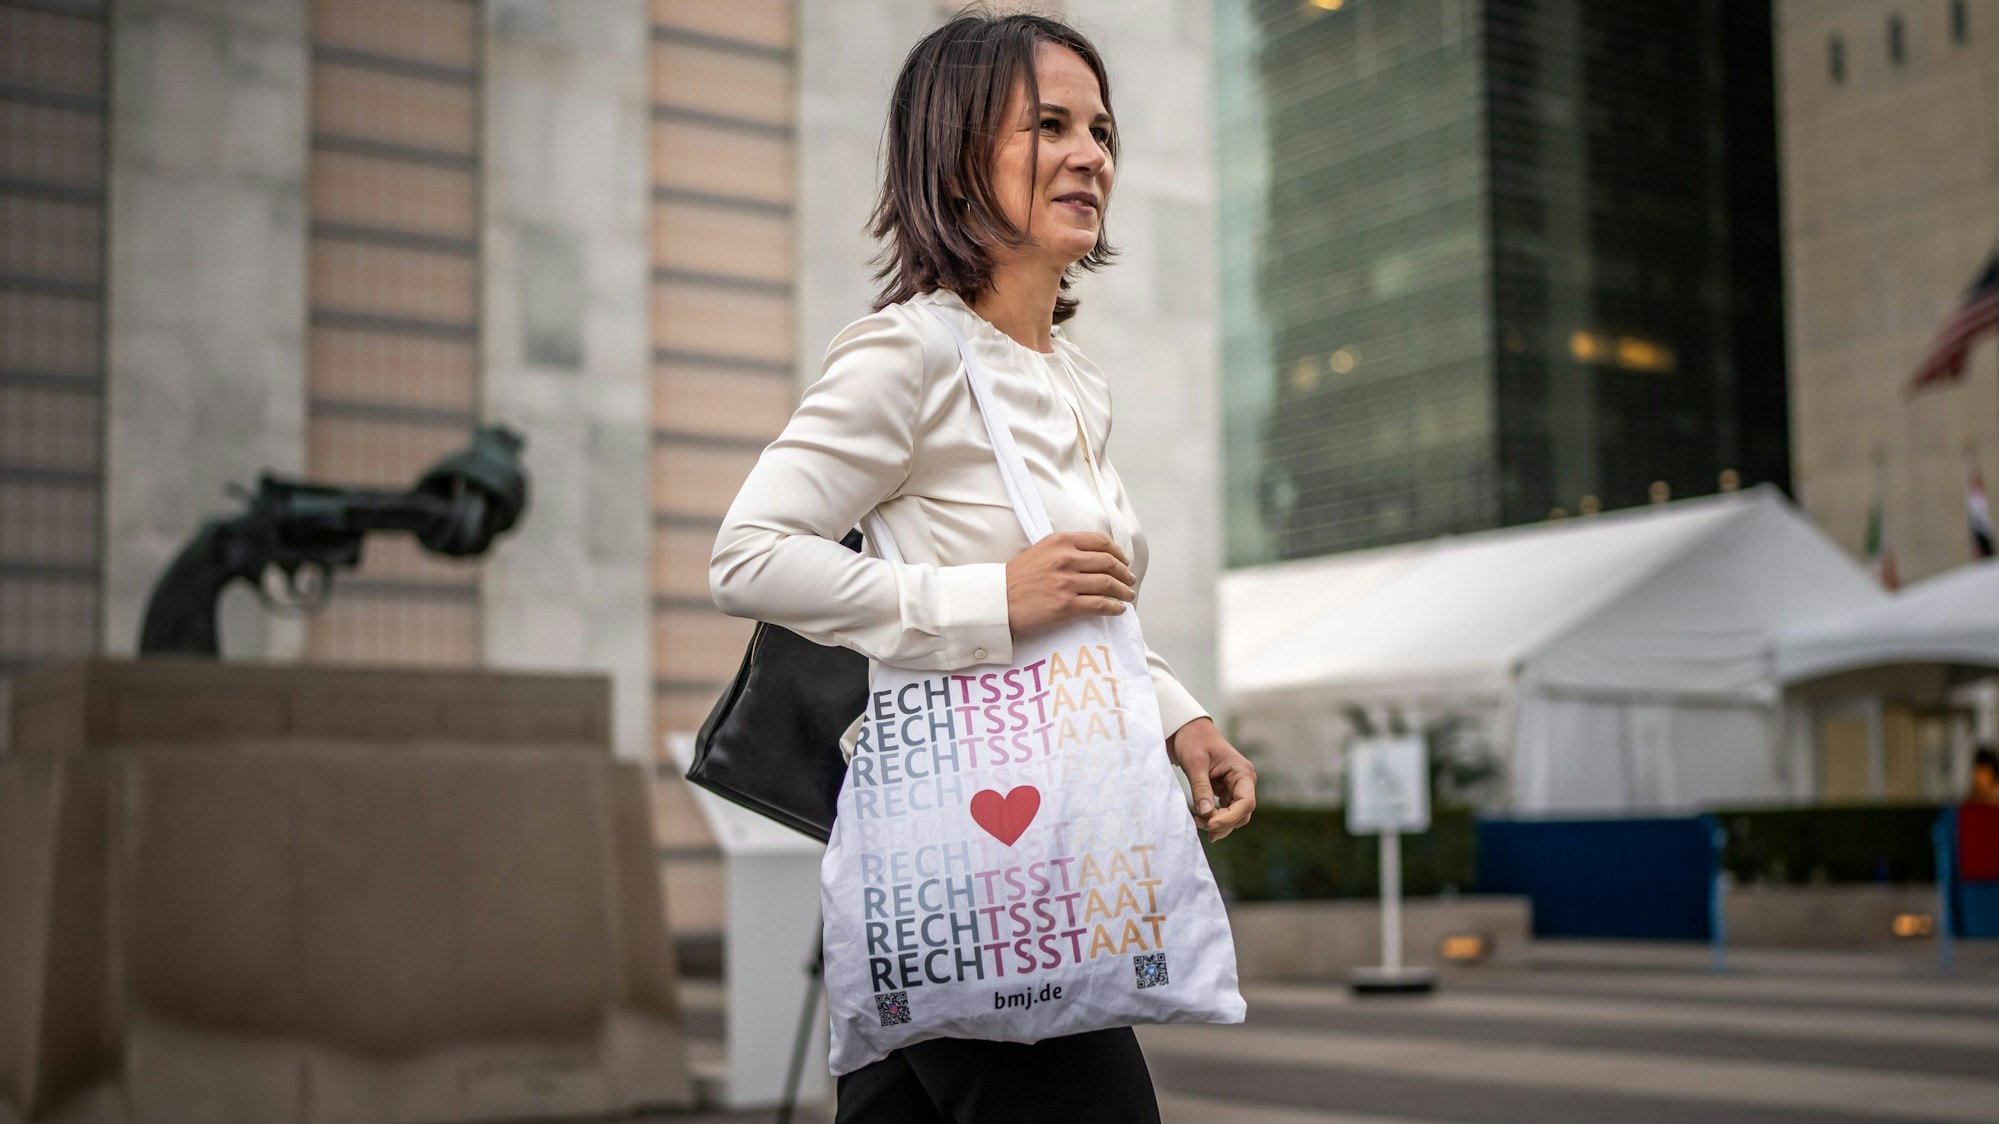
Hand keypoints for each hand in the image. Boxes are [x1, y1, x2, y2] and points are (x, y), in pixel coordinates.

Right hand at [1004, 532, 1135, 637]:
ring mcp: (1067, 582)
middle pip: (1109, 563)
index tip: (1123, 561)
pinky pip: (1100, 604)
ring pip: (1108, 584)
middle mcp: (1066, 559)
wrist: (996, 601)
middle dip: (1124, 573)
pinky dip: (1114, 607)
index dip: (1118, 553)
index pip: (1101, 542)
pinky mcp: (1066, 605)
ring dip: (1124, 591)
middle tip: (1130, 580)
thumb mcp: (1040, 550)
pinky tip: (1119, 609)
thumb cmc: (1015, 578)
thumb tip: (1092, 557)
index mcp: (1061, 541)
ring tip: (1128, 595)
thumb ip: (1064, 549)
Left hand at [1167, 718, 1256, 841]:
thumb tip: (1205, 813)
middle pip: (1242, 813)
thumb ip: (1201, 788)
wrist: (1187, 731)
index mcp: (1242, 772)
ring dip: (1218, 823)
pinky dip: (1214, 819)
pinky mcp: (1225, 792)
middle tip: (1199, 823)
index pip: (1246, 802)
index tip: (1210, 823)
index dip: (1230, 817)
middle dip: (1222, 822)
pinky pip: (1225, 812)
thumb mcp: (1195, 763)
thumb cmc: (1194, 740)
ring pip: (1234, 816)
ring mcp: (1235, 788)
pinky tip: (1201, 821)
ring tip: (1197, 822)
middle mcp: (1243, 782)